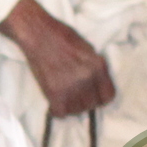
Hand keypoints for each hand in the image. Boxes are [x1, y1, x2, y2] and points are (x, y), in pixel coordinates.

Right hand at [0, 0, 115, 118]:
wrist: (37, 33)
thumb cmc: (61, 36)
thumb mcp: (88, 48)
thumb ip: (94, 67)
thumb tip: (96, 83)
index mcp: (98, 66)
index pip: (108, 96)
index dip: (100, 98)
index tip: (93, 96)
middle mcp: (87, 78)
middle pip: (91, 105)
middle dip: (84, 102)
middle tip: (75, 95)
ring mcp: (70, 87)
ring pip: (76, 110)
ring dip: (71, 107)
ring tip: (64, 98)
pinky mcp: (53, 92)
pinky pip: (60, 113)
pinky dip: (57, 110)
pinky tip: (55, 103)